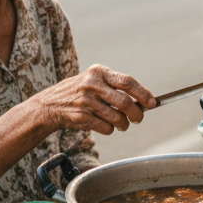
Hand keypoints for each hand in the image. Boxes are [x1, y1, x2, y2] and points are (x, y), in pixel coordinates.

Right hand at [37, 65, 155, 135]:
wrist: (50, 105)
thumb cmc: (80, 92)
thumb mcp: (95, 80)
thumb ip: (116, 86)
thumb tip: (145, 101)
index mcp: (99, 72)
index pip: (127, 82)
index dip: (143, 93)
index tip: (152, 103)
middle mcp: (92, 85)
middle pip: (125, 102)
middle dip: (137, 114)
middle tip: (138, 119)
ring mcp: (86, 101)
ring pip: (118, 118)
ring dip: (124, 124)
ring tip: (121, 124)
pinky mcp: (82, 117)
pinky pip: (107, 128)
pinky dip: (110, 129)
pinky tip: (104, 124)